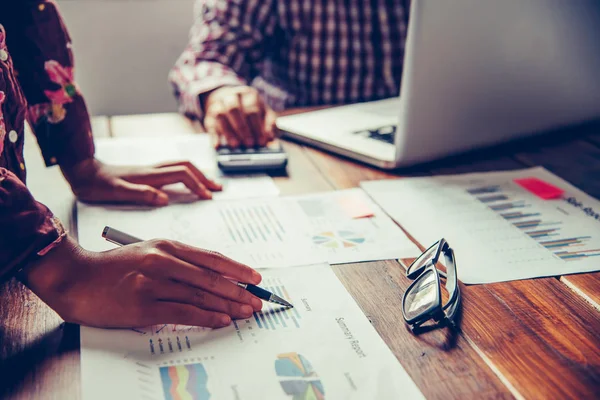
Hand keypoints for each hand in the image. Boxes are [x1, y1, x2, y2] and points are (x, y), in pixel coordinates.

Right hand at [22, 236, 263, 328]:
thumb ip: (177, 261)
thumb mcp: (147, 252)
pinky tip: (221, 320)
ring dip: (228, 305)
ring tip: (246, 312)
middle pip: (211, 277)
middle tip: (257, 301)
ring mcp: (153, 282)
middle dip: (239, 291)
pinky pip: (183, 312)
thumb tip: (210, 276)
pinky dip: (206, 316)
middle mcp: (163, 261)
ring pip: (201, 295)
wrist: (75, 278)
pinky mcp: (143, 305)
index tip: (255, 278)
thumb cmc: (112, 268)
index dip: (237, 269)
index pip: (211, 258)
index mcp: (166, 245)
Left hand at [62, 158, 221, 205]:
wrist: (82, 172)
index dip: (198, 185)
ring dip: (199, 174)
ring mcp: (152, 170)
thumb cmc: (97, 184)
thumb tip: (164, 199)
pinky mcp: (148, 174)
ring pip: (182, 167)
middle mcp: (154, 170)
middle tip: (218, 189)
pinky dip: (188, 175)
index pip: (183, 175)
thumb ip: (140, 194)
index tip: (208, 197)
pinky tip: (189, 183)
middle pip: (187, 166)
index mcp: (150, 175)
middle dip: (205, 177)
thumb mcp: (116, 192)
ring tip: (211, 185)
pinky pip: (175, 171)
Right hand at [203, 86, 276, 147]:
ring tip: (236, 145)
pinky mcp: (209, 115)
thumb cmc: (251, 109)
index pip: (252, 109)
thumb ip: (269, 125)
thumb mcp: (264, 114)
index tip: (261, 141)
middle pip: (234, 109)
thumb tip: (270, 138)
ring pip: (220, 114)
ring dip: (228, 131)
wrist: (230, 99)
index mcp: (249, 94)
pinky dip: (213, 136)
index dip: (257, 126)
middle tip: (249, 143)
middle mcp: (232, 96)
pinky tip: (217, 145)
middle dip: (242, 128)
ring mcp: (218, 104)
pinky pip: (210, 124)